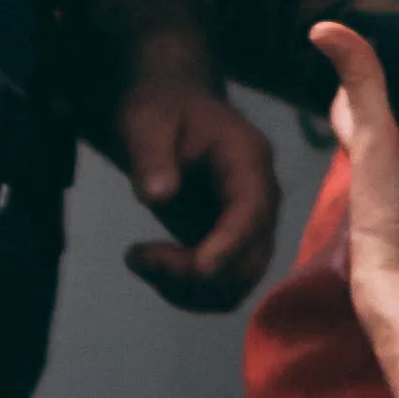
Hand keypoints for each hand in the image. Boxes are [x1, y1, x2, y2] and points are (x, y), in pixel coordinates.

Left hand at [115, 56, 280, 312]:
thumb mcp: (146, 120)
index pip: (252, 211)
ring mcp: (248, 226)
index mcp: (248, 161)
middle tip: (139, 256)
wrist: (171, 107)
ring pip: (237, 282)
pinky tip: (150, 266)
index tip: (198, 268)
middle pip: (251, 258)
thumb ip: (151, 154)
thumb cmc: (161, 107)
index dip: (231, 244)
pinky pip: (221, 286)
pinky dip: (186, 290)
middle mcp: (260, 200)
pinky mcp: (229, 245)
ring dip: (188, 288)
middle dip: (197, 273)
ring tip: (138, 260)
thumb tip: (157, 195)